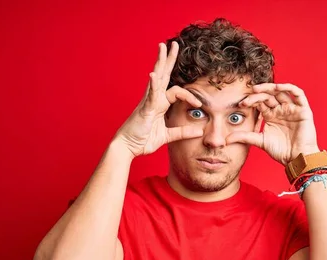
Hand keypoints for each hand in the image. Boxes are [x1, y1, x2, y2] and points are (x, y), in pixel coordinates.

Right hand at [113, 42, 202, 157]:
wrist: (127, 148)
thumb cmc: (142, 140)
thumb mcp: (167, 136)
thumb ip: (182, 132)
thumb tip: (199, 131)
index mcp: (159, 104)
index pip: (176, 91)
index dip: (189, 95)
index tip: (199, 104)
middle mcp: (153, 99)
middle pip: (164, 75)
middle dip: (169, 59)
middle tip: (174, 44)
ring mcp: (148, 102)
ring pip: (157, 78)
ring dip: (160, 62)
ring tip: (163, 47)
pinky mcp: (144, 109)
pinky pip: (150, 95)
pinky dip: (153, 84)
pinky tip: (154, 74)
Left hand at [226, 83, 320, 164]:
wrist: (296, 158)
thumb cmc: (281, 151)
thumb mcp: (259, 141)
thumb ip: (244, 137)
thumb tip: (226, 139)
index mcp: (271, 115)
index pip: (260, 102)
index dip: (251, 100)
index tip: (241, 104)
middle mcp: (281, 109)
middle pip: (269, 95)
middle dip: (257, 94)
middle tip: (247, 96)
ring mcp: (292, 108)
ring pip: (281, 91)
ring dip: (270, 88)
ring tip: (258, 89)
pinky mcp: (303, 110)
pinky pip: (298, 94)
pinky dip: (289, 88)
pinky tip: (278, 87)